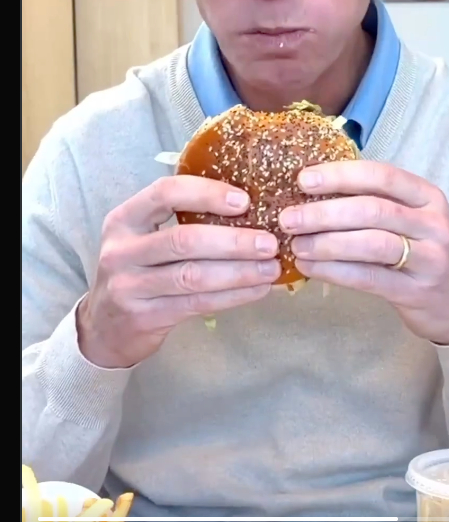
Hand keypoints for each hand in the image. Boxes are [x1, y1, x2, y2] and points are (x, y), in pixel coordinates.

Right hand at [77, 177, 279, 368]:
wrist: (105, 328)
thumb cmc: (138, 272)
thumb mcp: (143, 238)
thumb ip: (180, 221)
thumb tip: (248, 209)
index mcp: (124, 219)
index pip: (165, 193)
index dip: (206, 193)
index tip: (245, 201)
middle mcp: (121, 250)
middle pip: (185, 239)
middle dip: (234, 240)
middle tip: (270, 242)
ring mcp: (130, 286)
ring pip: (194, 275)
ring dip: (239, 271)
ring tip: (271, 268)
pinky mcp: (144, 316)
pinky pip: (197, 303)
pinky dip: (232, 296)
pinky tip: (256, 290)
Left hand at [279, 161, 448, 344]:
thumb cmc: (426, 252)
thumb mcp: (414, 219)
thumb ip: (377, 203)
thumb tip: (314, 193)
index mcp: (427, 196)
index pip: (381, 176)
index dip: (340, 176)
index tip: (304, 180)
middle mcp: (432, 223)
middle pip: (372, 210)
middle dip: (324, 212)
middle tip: (289, 218)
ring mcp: (429, 258)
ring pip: (371, 244)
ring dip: (327, 243)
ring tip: (296, 244)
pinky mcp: (417, 291)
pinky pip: (369, 278)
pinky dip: (335, 271)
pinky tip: (311, 267)